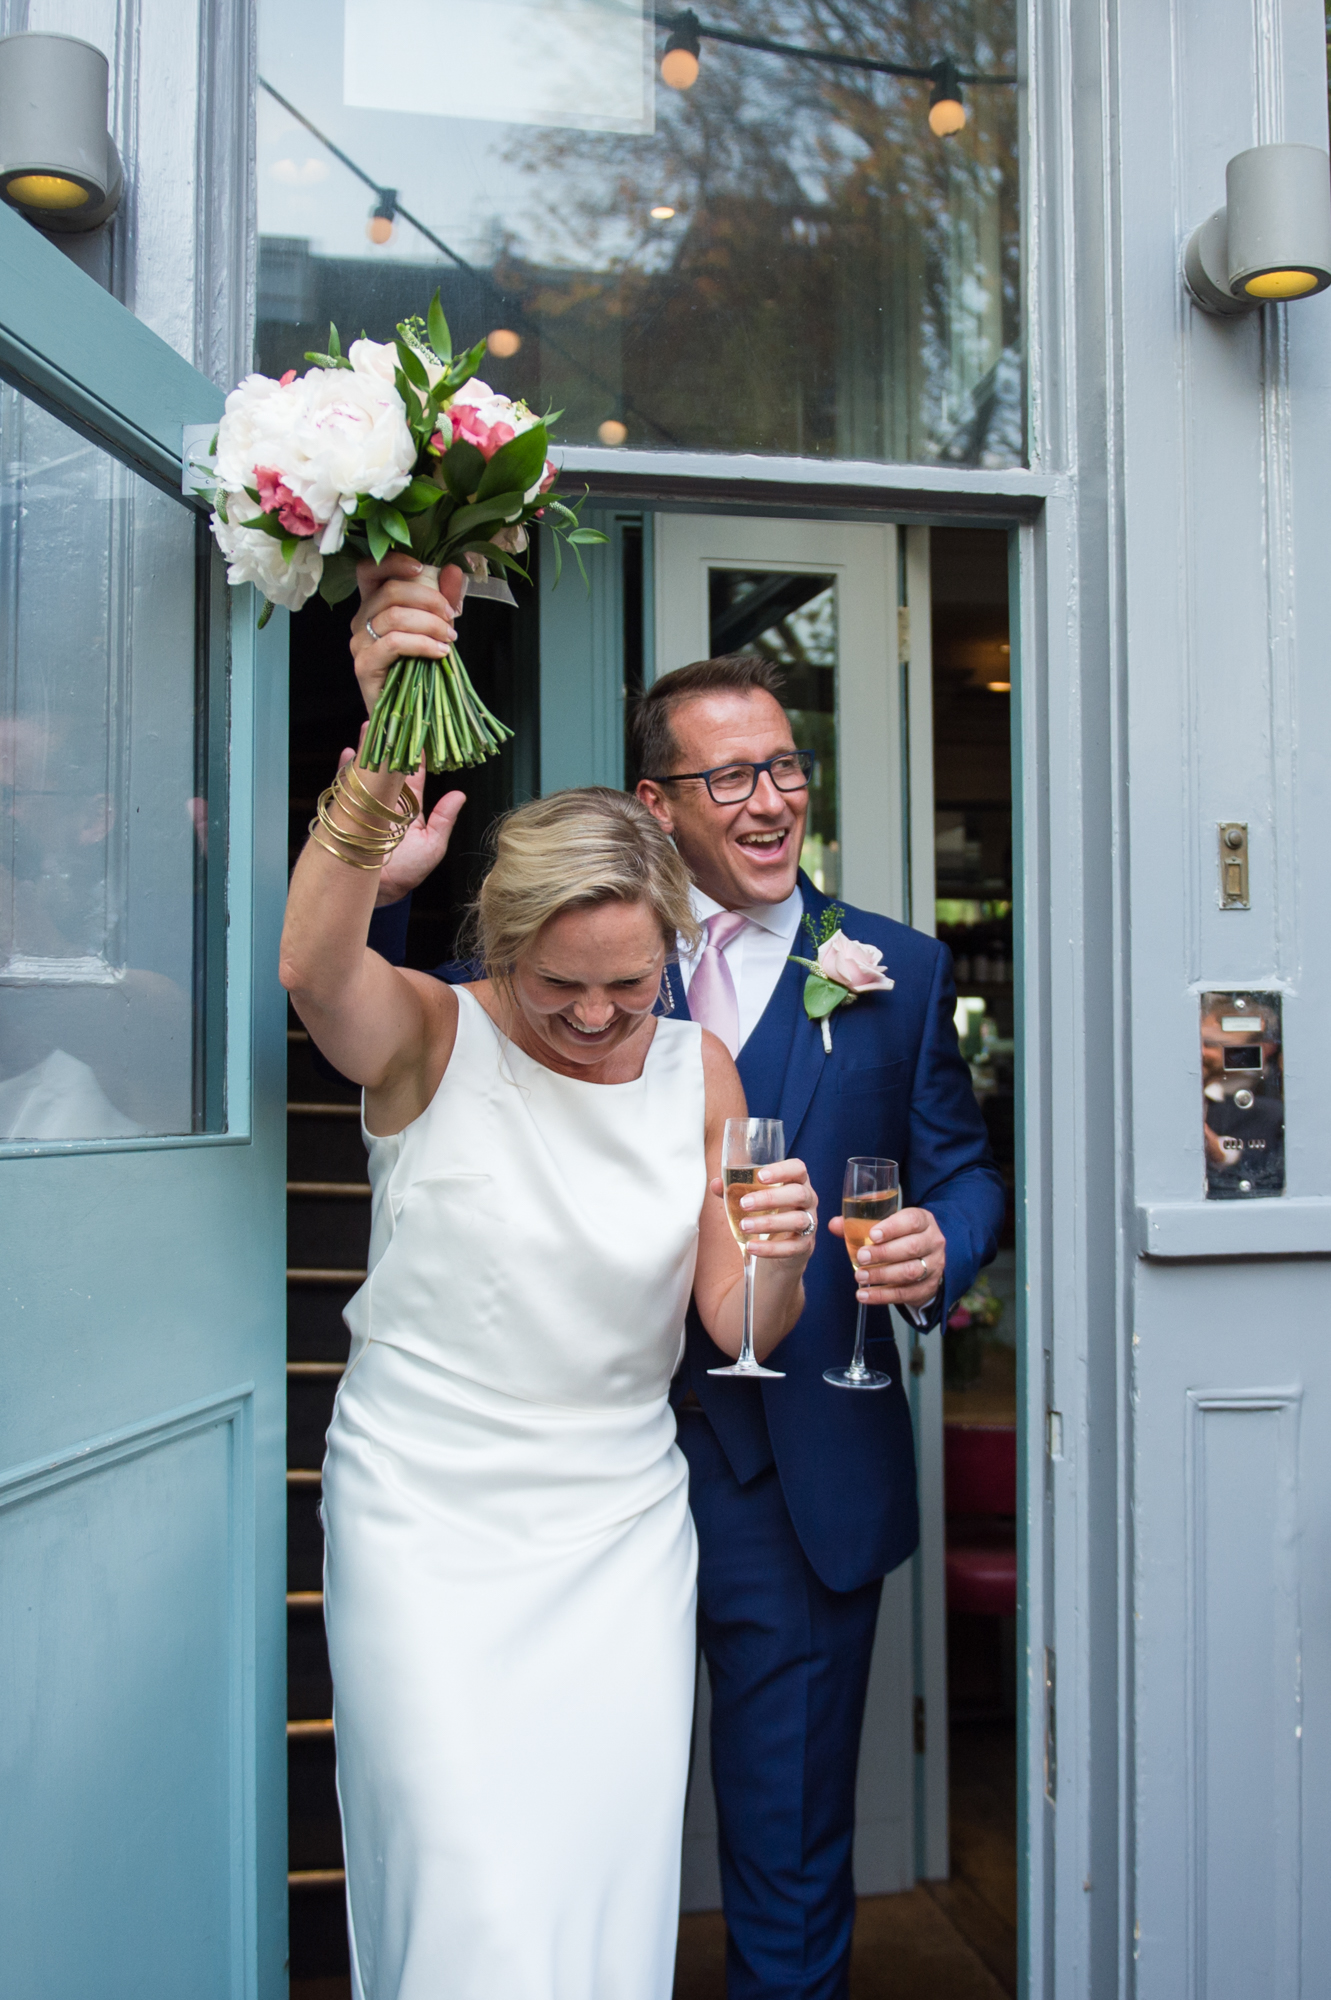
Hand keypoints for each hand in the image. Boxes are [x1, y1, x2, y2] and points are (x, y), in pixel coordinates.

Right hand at [336, 736, 463, 906]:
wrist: (374, 892)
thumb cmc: (406, 873)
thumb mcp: (432, 847)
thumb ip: (444, 820)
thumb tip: (459, 794)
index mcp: (409, 809)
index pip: (414, 777)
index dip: (417, 757)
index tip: (420, 735)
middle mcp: (387, 804)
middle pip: (389, 768)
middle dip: (390, 745)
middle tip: (393, 720)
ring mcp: (367, 805)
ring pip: (369, 771)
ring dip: (369, 750)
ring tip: (371, 727)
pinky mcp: (348, 810)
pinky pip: (345, 786)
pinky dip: (345, 769)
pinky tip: (349, 752)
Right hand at [350, 553, 466, 715]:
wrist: (407, 712)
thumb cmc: (418, 667)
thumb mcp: (433, 627)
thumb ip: (442, 598)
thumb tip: (454, 570)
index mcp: (372, 604)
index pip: (369, 570)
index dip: (393, 563)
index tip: (422, 568)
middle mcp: (360, 620)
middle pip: (390, 591)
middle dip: (428, 600)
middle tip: (451, 618)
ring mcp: (359, 643)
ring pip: (394, 616)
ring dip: (430, 624)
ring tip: (450, 638)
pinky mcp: (364, 665)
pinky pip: (394, 643)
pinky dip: (422, 644)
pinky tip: (440, 652)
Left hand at [710, 1158, 817, 1263]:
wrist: (781, 1250)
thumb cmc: (767, 1213)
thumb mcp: (752, 1199)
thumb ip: (735, 1190)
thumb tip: (716, 1184)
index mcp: (796, 1182)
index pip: (797, 1169)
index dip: (781, 1170)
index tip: (760, 1176)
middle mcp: (808, 1200)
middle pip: (798, 1193)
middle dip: (770, 1198)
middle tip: (744, 1203)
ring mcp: (810, 1223)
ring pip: (797, 1220)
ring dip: (768, 1223)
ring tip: (743, 1225)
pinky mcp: (805, 1246)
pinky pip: (792, 1247)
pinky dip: (770, 1248)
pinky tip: (751, 1246)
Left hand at [829, 1203, 944, 1307]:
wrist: (925, 1260)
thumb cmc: (900, 1238)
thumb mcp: (886, 1226)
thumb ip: (859, 1224)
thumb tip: (834, 1225)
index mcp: (923, 1221)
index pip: (912, 1221)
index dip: (892, 1228)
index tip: (872, 1235)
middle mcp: (933, 1242)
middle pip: (912, 1247)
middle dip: (884, 1253)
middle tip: (861, 1258)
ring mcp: (934, 1266)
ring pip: (910, 1271)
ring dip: (882, 1275)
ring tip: (859, 1276)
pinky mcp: (928, 1287)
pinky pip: (906, 1293)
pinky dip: (882, 1296)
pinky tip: (864, 1295)